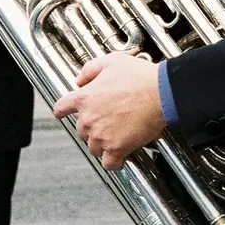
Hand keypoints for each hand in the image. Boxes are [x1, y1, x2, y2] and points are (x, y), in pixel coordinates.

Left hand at [52, 52, 164, 170]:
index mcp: (85, 98)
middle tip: (107, 122)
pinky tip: (119, 157)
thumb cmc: (141, 78)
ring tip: (116, 137)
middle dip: (92, 128)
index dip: (62, 111)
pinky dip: (114, 162)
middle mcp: (88, 119)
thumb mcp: (112, 61)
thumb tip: (80, 80)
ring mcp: (101, 136)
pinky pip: (109, 163)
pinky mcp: (117, 148)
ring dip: (102, 144)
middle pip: (81, 131)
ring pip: (93, 148)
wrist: (162, 93)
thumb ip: (90, 69)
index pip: (61, 108)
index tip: (63, 113)